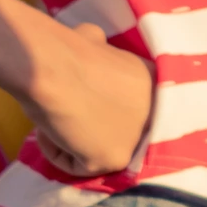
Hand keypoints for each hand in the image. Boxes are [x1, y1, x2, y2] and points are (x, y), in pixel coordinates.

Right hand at [20, 22, 154, 176]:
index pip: (135, 110)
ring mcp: (137, 139)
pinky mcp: (115, 159)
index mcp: (155, 85)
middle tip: (68, 117)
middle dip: (93, 128)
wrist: (52, 66)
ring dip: (72, 141)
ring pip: (97, 151)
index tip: (86, 107)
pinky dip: (58, 152)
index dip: (107, 111)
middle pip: (119, 133)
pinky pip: (79, 166)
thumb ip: (103, 53)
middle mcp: (155, 114)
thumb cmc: (67, 49)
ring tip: (56, 119)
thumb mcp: (96, 42)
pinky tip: (50, 132)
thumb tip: (93, 39)